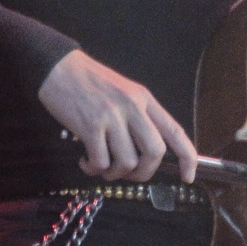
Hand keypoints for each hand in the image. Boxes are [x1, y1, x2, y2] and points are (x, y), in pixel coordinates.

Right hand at [36, 50, 197, 182]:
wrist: (58, 68)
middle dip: (144, 173)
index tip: (188, 177)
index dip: (187, 157)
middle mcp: (133, 107)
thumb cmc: (90, 83)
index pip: (175, 131)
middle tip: (129, 175)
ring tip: (101, 166)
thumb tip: (147, 154)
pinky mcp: (90, 126)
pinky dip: (93, 169)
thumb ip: (139, 117)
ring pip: (127, 162)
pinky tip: (86, 161)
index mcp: (144, 99)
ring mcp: (112, 116)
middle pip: (155, 152)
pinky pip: (101, 162)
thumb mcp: (124, 92)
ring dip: (114, 174)